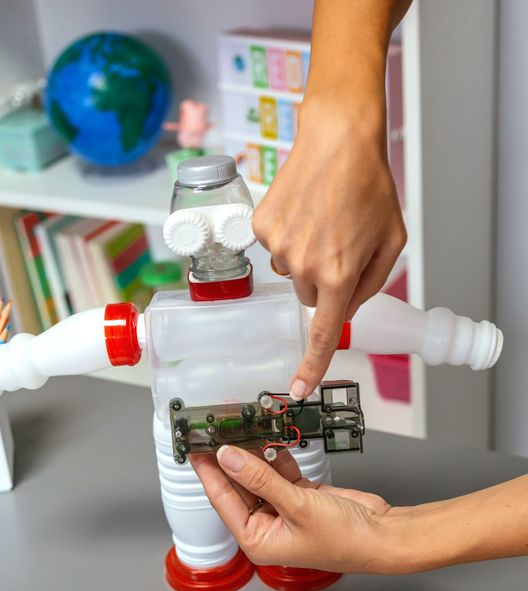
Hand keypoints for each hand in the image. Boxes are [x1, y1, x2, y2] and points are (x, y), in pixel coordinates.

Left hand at [191, 446, 399, 574]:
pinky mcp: (302, 496)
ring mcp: (284, 510)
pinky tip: (269, 438)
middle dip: (230, 458)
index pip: (223, 500)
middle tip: (217, 429)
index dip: (208, 472)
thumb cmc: (345, 539)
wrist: (385, 535)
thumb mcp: (297, 505)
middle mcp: (267, 527)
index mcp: (258, 540)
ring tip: (240, 426)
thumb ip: (260, 478)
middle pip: (239, 486)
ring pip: (259, 476)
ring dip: (253, 453)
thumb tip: (228, 457)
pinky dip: (276, 455)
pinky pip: (280, 471)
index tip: (195, 448)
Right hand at [253, 93, 405, 399]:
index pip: (321, 333)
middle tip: (339, 242)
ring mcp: (278, 247)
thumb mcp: (392, 240)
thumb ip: (372, 283)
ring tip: (322, 217)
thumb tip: (347, 306)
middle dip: (323, 280)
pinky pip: (274, 248)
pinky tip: (304, 208)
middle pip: (308, 297)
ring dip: (305, 256)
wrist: (339, 137)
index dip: (311, 366)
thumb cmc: (370, 185)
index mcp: (340, 274)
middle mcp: (304, 267)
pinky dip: (288, 234)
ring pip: (290, 272)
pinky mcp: (261, 227)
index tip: (298, 389)